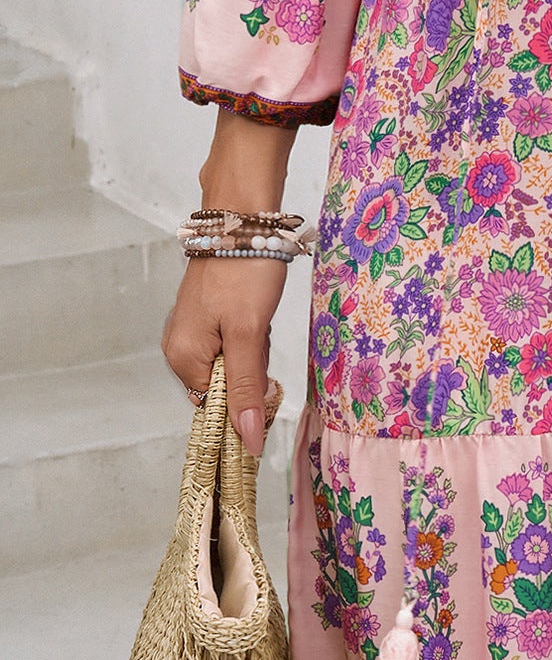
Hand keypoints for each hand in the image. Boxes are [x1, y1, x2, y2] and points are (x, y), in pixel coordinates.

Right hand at [161, 255, 288, 454]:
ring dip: (256, 346)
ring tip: (257, 315)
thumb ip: (246, 388)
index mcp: (182, 359)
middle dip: (252, 365)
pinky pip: (237, 339)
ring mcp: (194, 330)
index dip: (245, 396)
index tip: (262, 366)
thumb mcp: (249, 335)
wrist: (243, 218)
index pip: (216, 407)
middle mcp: (180, 348)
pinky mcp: (210, 315)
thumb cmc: (243, 272)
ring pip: (236, 361)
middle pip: (228, 384)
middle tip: (258, 332)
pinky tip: (255, 308)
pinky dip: (253, 330)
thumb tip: (247, 440)